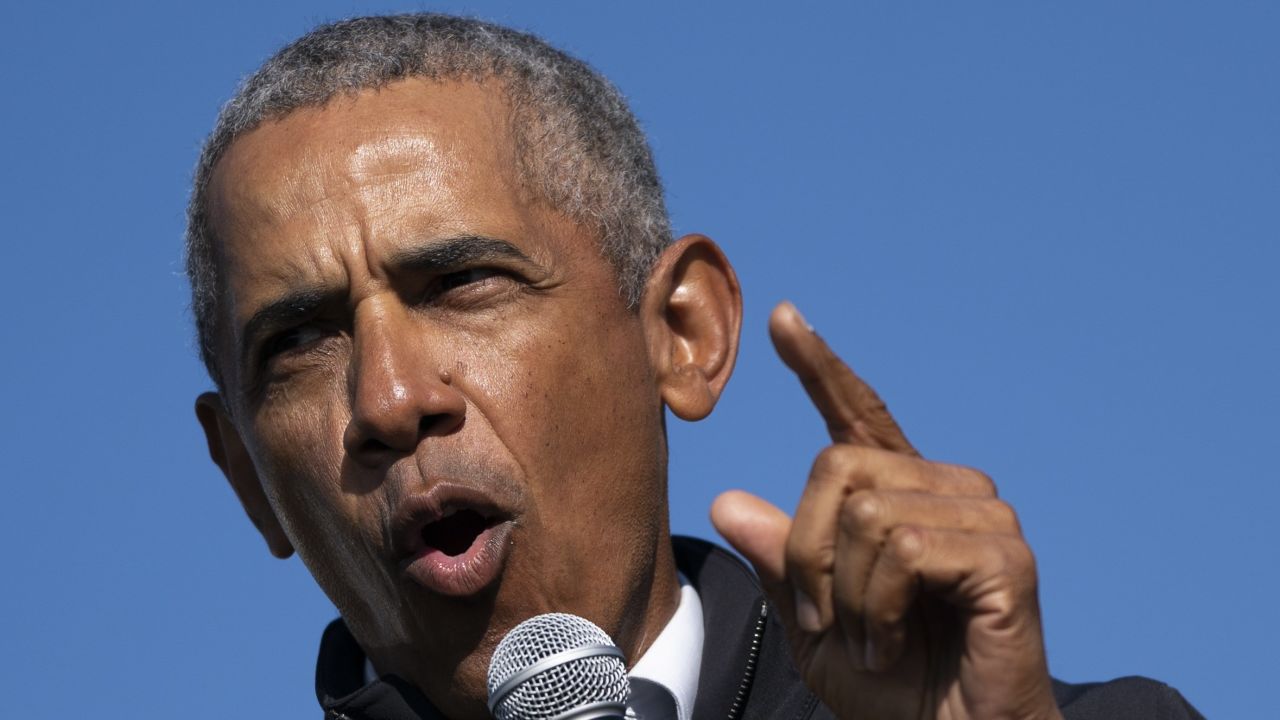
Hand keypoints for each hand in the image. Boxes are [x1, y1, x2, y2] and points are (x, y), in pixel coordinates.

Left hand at [711, 302, 1062, 719]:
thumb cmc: (891, 688)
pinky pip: (905, 550)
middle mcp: (947, 488)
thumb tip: (726, 499)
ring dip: (845, 595)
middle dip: (807, 555)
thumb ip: (780, 561)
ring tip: (869, 643)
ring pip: (867, 510)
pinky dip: (877, 611)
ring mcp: (984, 515)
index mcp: (901, 495)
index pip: (857, 415)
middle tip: (825, 623)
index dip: (820, 367)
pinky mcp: (1006, 553)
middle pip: (837, 467)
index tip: (782, 319)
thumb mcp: (812, 623)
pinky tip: (894, 648)